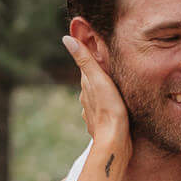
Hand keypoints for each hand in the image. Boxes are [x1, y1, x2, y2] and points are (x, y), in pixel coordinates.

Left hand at [64, 34, 128, 152]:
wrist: (114, 142)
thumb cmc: (110, 109)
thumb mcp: (99, 79)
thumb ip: (85, 60)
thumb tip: (66, 39)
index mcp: (86, 84)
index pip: (86, 66)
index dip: (89, 55)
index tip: (92, 44)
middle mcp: (86, 98)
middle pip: (91, 81)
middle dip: (97, 73)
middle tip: (106, 62)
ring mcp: (92, 112)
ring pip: (96, 96)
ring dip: (102, 89)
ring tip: (112, 83)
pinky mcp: (101, 123)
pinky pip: (103, 109)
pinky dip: (107, 104)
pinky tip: (114, 105)